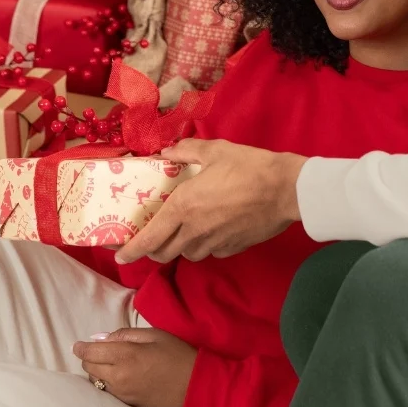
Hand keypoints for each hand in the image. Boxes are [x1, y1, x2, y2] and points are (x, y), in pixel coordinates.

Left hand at [73, 328, 195, 406]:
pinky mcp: (127, 404)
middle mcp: (118, 377)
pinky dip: (105, 382)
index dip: (81, 348)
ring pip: (95, 381)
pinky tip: (117, 375)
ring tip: (108, 363)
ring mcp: (122, 393)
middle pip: (89, 367)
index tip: (77, 345)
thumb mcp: (153, 335)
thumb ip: (124, 335)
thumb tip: (99, 338)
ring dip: (96, 371)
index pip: (91, 352)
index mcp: (125, 356)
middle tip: (98, 350)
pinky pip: (106, 391)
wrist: (194, 384)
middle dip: (89, 357)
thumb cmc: (176, 353)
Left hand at [116, 138, 305, 263]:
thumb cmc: (249, 167)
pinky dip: (205, 245)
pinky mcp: (233, 248)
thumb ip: (186, 151)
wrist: (286, 190)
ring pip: (188, 254)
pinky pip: (211, 252)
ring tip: (184, 231)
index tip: (120, 255)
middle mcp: (194, 230)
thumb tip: (168, 151)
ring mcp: (215, 243)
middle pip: (164, 253)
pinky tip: (213, 230)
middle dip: (153, 250)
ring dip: (180, 247)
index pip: (149, 238)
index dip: (131, 250)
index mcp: (183, 207)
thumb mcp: (215, 150)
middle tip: (151, 240)